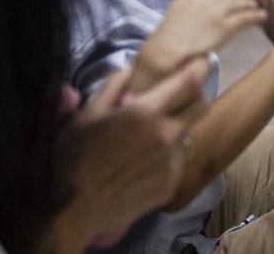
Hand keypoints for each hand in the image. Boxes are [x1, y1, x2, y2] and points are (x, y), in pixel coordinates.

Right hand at [48, 60, 209, 250]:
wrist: (70, 210)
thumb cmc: (73, 157)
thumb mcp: (87, 113)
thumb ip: (114, 86)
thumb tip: (132, 69)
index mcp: (144, 114)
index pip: (189, 83)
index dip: (198, 68)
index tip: (199, 62)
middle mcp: (165, 137)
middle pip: (202, 106)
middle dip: (194, 96)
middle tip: (178, 97)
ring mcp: (171, 164)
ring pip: (191, 133)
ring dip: (179, 128)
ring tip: (153, 135)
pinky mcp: (171, 185)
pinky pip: (180, 160)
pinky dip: (170, 154)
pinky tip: (147, 161)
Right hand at [129, 0, 266, 93]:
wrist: (165, 52)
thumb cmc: (168, 39)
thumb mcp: (176, 13)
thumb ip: (189, 6)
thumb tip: (196, 7)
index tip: (228, 3)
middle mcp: (204, 0)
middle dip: (236, 3)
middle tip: (247, 5)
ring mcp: (215, 13)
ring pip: (239, 6)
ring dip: (249, 6)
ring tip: (258, 8)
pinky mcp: (223, 27)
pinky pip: (244, 18)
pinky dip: (255, 17)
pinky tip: (262, 17)